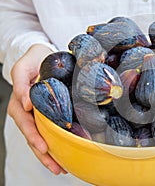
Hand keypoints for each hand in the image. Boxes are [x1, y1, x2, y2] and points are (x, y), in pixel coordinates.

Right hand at [7, 44, 66, 174]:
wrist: (41, 57)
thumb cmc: (32, 61)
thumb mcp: (23, 68)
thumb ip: (22, 85)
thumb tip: (27, 104)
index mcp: (19, 104)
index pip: (26, 124)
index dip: (34, 137)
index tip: (44, 148)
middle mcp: (27, 113)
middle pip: (33, 137)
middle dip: (44, 154)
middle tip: (57, 167)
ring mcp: (36, 116)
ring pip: (41, 138)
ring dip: (49, 155)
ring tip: (61, 168)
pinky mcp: (46, 115)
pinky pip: (48, 132)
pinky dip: (55, 144)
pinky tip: (63, 155)